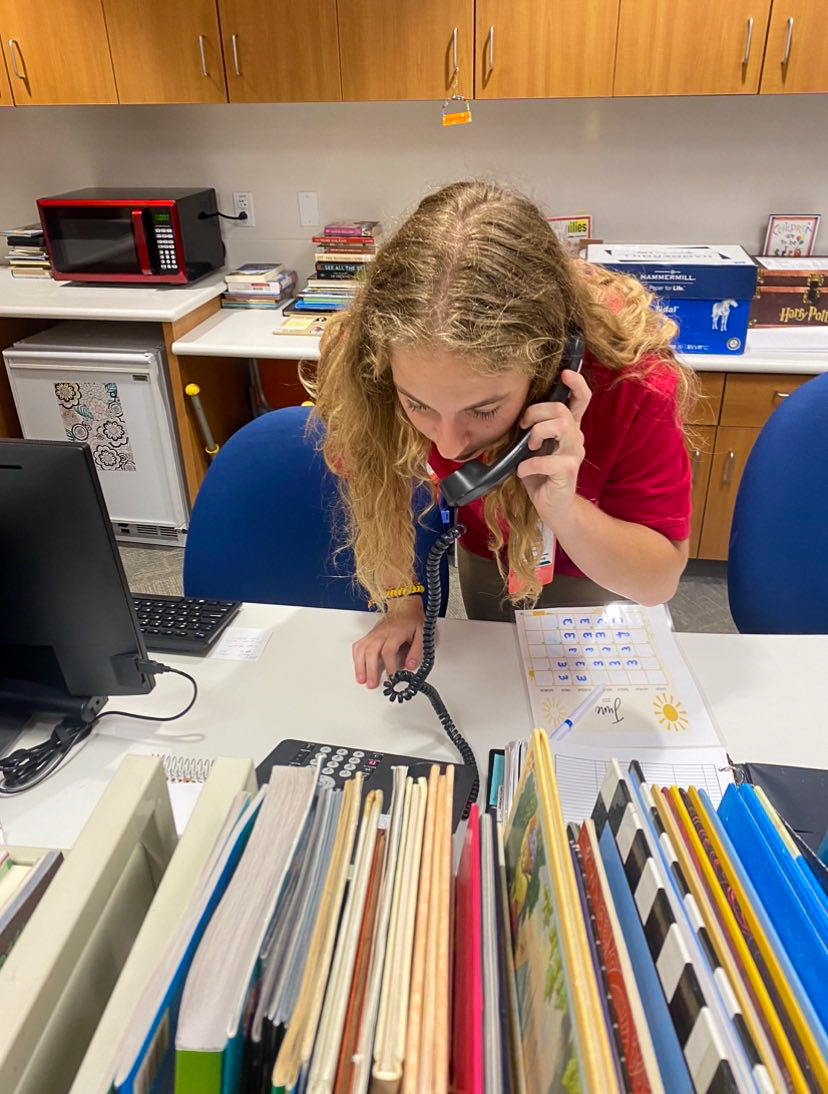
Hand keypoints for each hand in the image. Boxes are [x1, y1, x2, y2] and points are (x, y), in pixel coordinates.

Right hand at [352, 596, 424, 688]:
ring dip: (360, 665)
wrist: (404, 606)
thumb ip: (417, 651)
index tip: (393, 676)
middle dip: (370, 669)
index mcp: (396, 633)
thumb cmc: (413, 620)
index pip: (389, 650)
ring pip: (362, 649)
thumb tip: (410, 666)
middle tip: (372, 684)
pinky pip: (358, 646)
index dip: (390, 664)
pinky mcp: (369, 636)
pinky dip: (356, 658)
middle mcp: (382, 634)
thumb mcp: (422, 634)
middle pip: (371, 651)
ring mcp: (374, 634)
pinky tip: (358, 668)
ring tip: (361, 680)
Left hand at [516, 368, 591, 527]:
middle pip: (562, 409)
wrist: (553, 507)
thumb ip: (532, 429)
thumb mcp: (533, 447)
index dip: (576, 384)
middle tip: (523, 427)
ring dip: (537, 433)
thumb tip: (514, 413)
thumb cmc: (540, 475)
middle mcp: (575, 437)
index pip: (581, 399)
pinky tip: (523, 472)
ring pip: (561, 426)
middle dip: (536, 412)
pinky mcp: (569, 471)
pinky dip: (529, 465)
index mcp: (568, 428)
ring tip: (528, 448)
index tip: (565, 373)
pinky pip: (547, 460)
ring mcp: (574, 454)